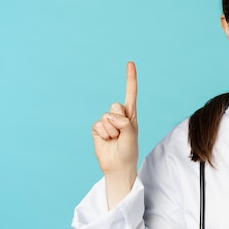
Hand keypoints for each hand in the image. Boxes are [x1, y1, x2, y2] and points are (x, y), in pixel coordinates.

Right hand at [91, 61, 138, 207]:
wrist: (117, 166)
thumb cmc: (128, 151)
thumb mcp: (131, 135)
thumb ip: (124, 122)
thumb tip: (111, 115)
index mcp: (131, 115)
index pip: (131, 93)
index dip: (130, 78)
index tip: (130, 62)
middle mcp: (119, 115)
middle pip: (116, 106)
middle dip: (119, 121)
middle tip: (121, 135)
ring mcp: (107, 122)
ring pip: (106, 117)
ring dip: (112, 130)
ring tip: (115, 139)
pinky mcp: (97, 128)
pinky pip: (98, 125)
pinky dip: (103, 134)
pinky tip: (107, 141)